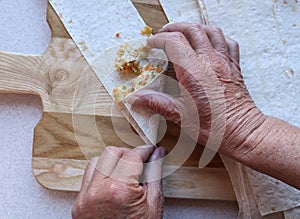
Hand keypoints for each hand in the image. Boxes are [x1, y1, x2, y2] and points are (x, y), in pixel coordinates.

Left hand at [72, 146, 166, 218]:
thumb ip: (155, 173)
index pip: (132, 156)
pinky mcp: (78, 204)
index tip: (150, 150)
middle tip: (140, 161)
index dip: (144, 150)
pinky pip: (88, 177)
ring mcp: (85, 198)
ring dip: (112, 161)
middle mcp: (97, 191)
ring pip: (96, 162)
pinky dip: (100, 173)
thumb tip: (159, 154)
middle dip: (128, 153)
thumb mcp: (153, 204)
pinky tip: (113, 181)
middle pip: (112, 153)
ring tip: (125, 172)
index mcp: (119, 191)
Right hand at [129, 23, 265, 156]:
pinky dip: (215, 36)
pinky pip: (227, 42)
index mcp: (195, 73)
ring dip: (194, 28)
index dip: (159, 40)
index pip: (175, 43)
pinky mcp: (234, 66)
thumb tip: (136, 99)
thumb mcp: (181, 117)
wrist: (243, 132)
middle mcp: (211, 62)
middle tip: (163, 34)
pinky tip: (209, 42)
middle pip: (192, 30)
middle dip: (174, 28)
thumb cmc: (216, 128)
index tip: (151, 44)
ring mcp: (225, 62)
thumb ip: (157, 103)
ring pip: (211, 31)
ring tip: (183, 33)